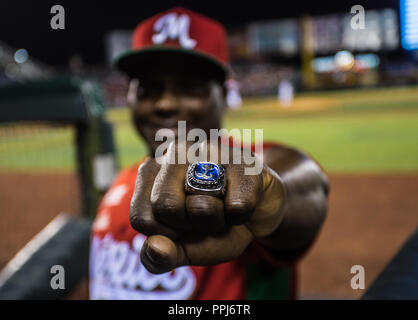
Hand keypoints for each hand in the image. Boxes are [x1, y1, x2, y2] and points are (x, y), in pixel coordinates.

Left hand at [129, 142, 285, 273]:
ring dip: (217, 222)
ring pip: (201, 205)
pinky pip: (237, 206)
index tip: (181, 227)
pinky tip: (242, 200)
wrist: (256, 212)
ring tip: (223, 207)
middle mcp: (175, 153)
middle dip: (189, 225)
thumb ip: (161, 256)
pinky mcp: (243, 159)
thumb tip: (155, 247)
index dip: (165, 234)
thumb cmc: (213, 225)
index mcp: (152, 173)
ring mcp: (209, 151)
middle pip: (165, 205)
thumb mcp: (184, 248)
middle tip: (204, 216)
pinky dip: (242, 217)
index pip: (141, 216)